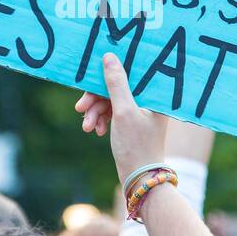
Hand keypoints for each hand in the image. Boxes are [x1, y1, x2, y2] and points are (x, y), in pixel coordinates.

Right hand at [74, 53, 166, 182]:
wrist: (140, 178)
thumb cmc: (137, 146)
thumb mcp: (123, 111)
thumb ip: (116, 83)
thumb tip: (109, 56)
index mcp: (155, 93)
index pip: (130, 71)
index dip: (110, 70)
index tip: (91, 73)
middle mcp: (149, 99)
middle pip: (117, 86)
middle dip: (96, 98)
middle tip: (81, 108)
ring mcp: (140, 110)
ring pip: (111, 100)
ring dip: (96, 111)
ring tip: (88, 127)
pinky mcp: (131, 121)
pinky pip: (112, 112)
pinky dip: (102, 119)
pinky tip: (96, 130)